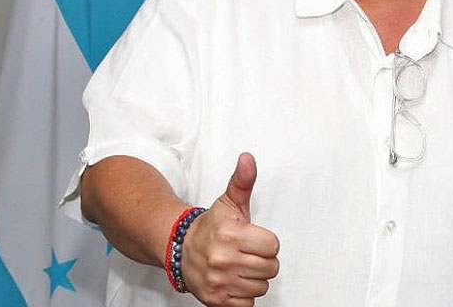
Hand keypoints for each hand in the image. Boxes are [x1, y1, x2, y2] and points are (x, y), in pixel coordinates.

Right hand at [181, 153, 279, 305]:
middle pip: (270, 268)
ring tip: (239, 266)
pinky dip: (244, 295)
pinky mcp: (215, 300)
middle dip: (262, 260)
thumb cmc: (211, 226)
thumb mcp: (228, 201)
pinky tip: (233, 281)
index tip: (253, 239)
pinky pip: (247, 304)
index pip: (273, 246)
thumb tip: (248, 159)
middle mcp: (223, 259)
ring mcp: (218, 281)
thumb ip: (243, 181)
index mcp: (230, 234)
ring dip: (254, 278)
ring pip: (261, 287)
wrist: (179, 249)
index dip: (266, 242)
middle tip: (246, 253)